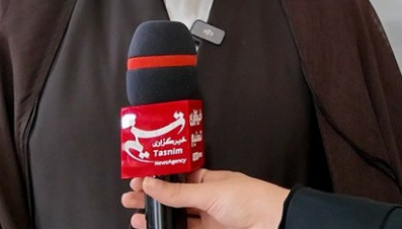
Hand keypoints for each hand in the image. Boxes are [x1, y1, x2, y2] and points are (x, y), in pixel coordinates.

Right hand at [121, 170, 289, 228]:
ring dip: (156, 217)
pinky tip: (155, 228)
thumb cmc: (249, 199)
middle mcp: (208, 197)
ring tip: (135, 217)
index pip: (178, 177)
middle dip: (151, 198)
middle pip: (174, 198)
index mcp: (210, 179)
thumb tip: (150, 183)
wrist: (273, 222)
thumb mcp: (210, 192)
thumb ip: (178, 193)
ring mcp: (209, 217)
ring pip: (177, 217)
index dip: (159, 178)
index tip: (138, 179)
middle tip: (129, 199)